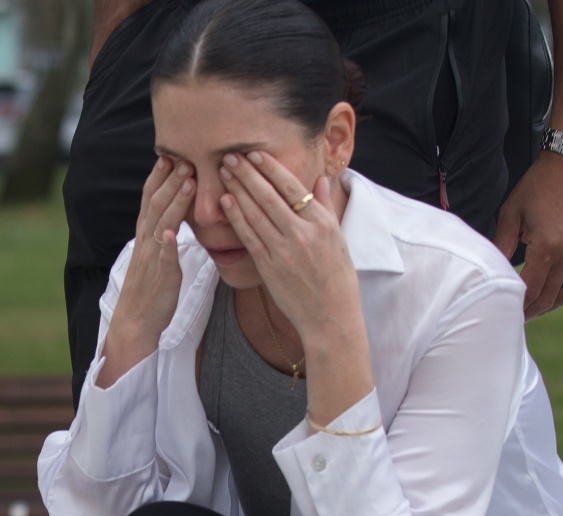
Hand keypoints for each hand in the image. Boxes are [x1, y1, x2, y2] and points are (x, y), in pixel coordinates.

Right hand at [96, 156, 194, 388]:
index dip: (159, 177)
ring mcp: (152, 258)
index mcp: (145, 236)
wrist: (135, 323)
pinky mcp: (161, 276)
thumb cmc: (149, 292)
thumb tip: (173, 217)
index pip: (150, 199)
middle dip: (170, 179)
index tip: (171, 155)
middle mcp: (146, 242)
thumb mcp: (156, 257)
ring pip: (161, 223)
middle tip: (184, 156)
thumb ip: (163, 234)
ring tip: (188, 179)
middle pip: (156, 204)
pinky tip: (172, 230)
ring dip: (174, 201)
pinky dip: (166, 243)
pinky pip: (162, 257)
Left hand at [217, 153, 362, 344]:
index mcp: (321, 223)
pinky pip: (249, 237)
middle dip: (247, 173)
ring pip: (256, 213)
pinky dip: (237, 217)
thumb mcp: (339, 238)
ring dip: (237, 189)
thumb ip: (324, 207)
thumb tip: (320, 181)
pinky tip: (226, 202)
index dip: (270, 168)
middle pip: (269, 196)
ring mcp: (284, 250)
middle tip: (230, 155)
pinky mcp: (269, 268)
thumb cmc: (337, 278)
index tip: (254, 153)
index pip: (292, 187)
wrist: (330, 316)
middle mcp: (302, 233)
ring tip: (223, 172)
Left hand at [494, 151, 562, 317]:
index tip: (501, 313)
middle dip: (529, 312)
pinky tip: (547, 294)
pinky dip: (562, 293)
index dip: (515, 306)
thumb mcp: (511, 215)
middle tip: (511, 320)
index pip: (529, 290)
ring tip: (528, 310)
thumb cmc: (536, 187)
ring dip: (546, 305)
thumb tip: (487, 274)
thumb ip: (500, 247)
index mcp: (547, 248)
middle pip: (547, 298)